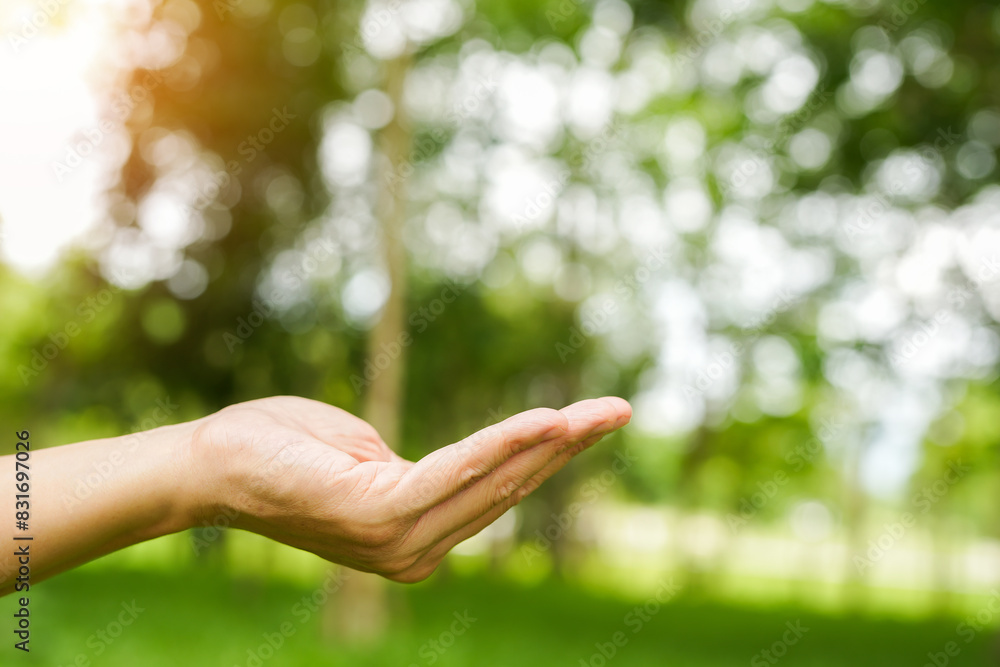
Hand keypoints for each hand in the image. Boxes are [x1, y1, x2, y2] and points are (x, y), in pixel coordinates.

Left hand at [191, 396, 630, 581]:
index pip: (496, 493)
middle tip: (618, 409)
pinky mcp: (379, 515)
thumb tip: (462, 463)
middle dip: (567, 449)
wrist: (212, 463)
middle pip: (507, 490)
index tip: (590, 421)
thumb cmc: (283, 450)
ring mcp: (397, 540)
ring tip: (596, 412)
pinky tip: (543, 421)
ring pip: (491, 483)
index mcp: (414, 536)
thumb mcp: (367, 458)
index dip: (547, 457)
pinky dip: (500, 446)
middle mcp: (414, 550)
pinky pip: (454, 473)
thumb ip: (419, 469)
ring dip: (547, 444)